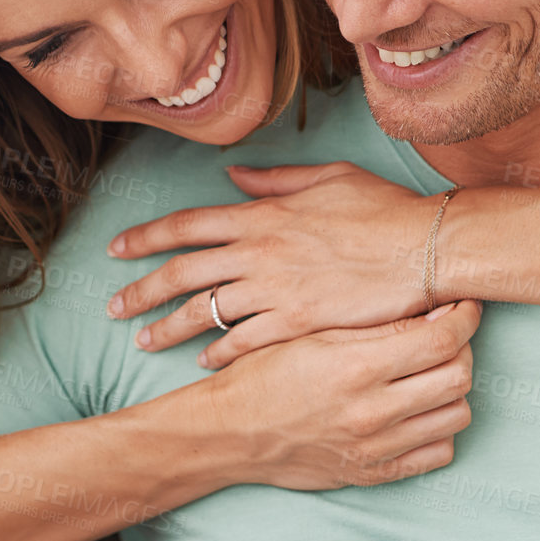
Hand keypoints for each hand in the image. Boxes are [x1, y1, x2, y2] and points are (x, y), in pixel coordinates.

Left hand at [106, 162, 441, 365]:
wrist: (425, 248)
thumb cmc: (383, 209)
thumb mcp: (327, 178)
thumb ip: (274, 180)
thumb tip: (234, 175)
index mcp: (261, 215)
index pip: (185, 225)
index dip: (145, 238)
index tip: (118, 251)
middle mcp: (258, 252)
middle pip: (181, 273)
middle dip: (140, 292)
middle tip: (114, 309)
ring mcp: (275, 291)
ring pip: (204, 313)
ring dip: (169, 330)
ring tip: (146, 342)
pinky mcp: (297, 324)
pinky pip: (244, 344)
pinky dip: (219, 355)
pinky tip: (204, 364)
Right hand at [206, 301, 480, 489]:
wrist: (230, 433)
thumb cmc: (265, 375)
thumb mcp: (315, 334)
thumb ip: (378, 326)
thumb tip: (437, 312)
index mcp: (357, 367)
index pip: (443, 339)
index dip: (464, 317)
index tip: (462, 307)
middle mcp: (373, 411)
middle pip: (458, 376)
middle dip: (461, 348)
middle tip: (444, 337)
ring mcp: (377, 448)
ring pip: (456, 415)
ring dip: (451, 390)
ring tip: (429, 373)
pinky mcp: (375, 474)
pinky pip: (439, 453)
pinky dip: (439, 429)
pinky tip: (418, 411)